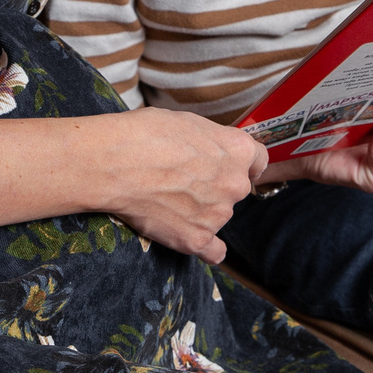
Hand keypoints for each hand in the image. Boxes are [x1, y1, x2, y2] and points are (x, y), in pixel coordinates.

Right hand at [99, 106, 269, 264]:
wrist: (114, 163)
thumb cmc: (145, 134)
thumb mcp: (189, 122)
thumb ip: (212, 141)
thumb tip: (212, 150)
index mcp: (238, 150)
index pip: (258, 160)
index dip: (243, 163)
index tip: (230, 166)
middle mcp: (235, 185)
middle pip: (235, 189)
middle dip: (216, 185)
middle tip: (183, 179)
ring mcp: (217, 215)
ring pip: (218, 215)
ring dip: (201, 210)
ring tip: (167, 198)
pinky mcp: (195, 239)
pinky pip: (213, 251)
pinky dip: (205, 246)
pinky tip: (194, 238)